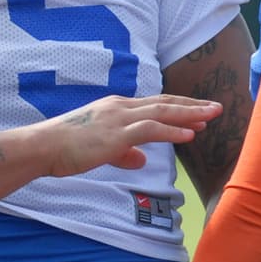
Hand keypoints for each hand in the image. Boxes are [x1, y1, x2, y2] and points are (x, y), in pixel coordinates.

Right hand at [42, 95, 221, 177]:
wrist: (43, 147)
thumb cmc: (65, 148)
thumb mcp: (99, 148)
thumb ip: (123, 152)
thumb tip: (141, 159)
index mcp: (116, 108)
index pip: (154, 104)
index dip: (178, 108)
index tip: (199, 112)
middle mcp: (121, 107)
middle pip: (164, 103)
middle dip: (192, 105)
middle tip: (217, 107)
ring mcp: (119, 118)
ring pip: (162, 113)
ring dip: (190, 114)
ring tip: (212, 117)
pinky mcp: (116, 134)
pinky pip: (151, 130)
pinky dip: (173, 131)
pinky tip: (191, 134)